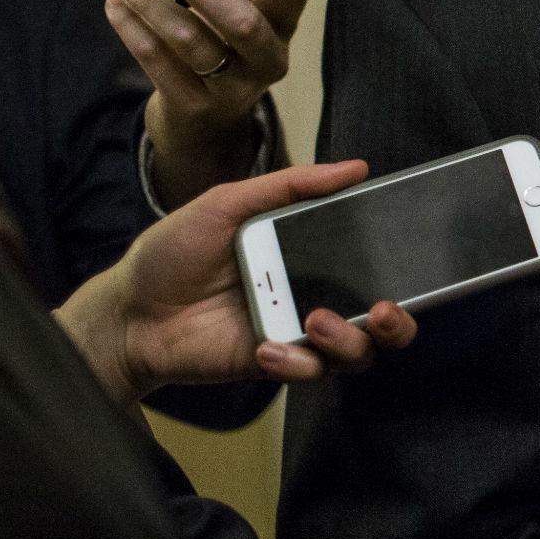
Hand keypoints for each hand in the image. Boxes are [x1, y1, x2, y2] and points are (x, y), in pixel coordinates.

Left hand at [54, 159, 416, 405]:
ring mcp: (295, 334)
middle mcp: (313, 295)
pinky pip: (309, 372)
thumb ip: (291, 185)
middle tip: (381, 309)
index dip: (402, 268)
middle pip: (381, 320)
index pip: (372, 263)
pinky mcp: (273, 365)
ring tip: (316, 322)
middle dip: (397, 322)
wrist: (128, 310)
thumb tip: (356, 167)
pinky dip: (298, 363)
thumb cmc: (174, 252)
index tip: (411, 260)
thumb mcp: (229, 202)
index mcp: (311, 253)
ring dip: (348, 340)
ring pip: (355, 353)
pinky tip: (267, 347)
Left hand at [106, 0, 324, 210]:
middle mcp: (265, 64)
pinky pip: (157, 63)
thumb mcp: (239, 18)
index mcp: (280, 33)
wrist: (206, 122)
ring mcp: (231, 90)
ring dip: (153, 6)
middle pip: (240, 23)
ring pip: (190, 42)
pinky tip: (115, 7)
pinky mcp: (192, 105)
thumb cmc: (223, 48)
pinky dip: (132, 29)